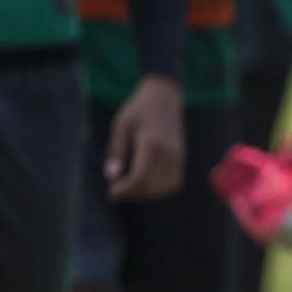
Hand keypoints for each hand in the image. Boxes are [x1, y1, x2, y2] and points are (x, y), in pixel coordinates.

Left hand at [106, 75, 185, 199]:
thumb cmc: (138, 109)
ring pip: (165, 187)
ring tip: (130, 189)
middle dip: (132, 194)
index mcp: (151, 143)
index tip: (110, 192)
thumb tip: (112, 176)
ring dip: (146, 194)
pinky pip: (174, 182)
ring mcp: (177, 155)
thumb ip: (116, 150)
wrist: (164, 96)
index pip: (140, 178)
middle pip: (151, 186)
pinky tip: (146, 185)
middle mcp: (167, 152)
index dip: (125, 190)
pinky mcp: (181, 156)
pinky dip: (160, 189)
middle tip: (116, 192)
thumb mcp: (121, 124)